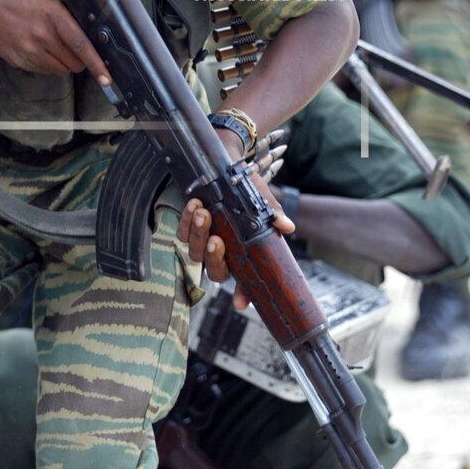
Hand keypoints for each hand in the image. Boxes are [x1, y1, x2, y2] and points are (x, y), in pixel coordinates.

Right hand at [0, 0, 110, 82]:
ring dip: (65, 63)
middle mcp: (41, 35)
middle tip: (78, 51)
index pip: (80, 44)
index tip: (106, 77)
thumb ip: (68, 5)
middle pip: (73, 62)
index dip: (96, 63)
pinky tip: (42, 49)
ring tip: (57, 47)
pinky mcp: (18, 60)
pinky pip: (43, 71)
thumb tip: (90, 21)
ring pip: (60, 70)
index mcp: (52, 15)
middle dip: (81, 60)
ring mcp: (28, 50)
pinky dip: (49, 65)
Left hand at [177, 142, 294, 310]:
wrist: (227, 165)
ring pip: (195, 253)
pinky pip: (182, 232)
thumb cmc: (247, 189)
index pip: (245, 282)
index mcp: (243, 254)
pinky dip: (186, 220)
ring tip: (204, 213)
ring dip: (198, 234)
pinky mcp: (188, 226)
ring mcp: (203, 241)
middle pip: (215, 271)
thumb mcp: (261, 200)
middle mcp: (223, 252)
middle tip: (217, 240)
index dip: (244, 294)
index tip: (241, 303)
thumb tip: (287, 226)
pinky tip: (195, 205)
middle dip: (214, 258)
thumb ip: (272, 214)